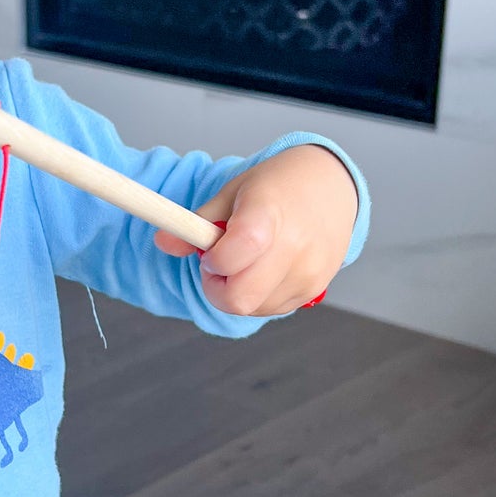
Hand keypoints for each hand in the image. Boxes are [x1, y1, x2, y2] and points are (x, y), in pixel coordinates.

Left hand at [154, 145, 357, 317]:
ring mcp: (308, 272)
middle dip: (218, 289)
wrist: (332, 187)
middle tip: (220, 266)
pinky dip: (259, 296)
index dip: (213, 261)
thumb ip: (195, 223)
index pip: (235, 254)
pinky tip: (266, 268)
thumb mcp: (232, 193)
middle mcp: (294, 247)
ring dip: (238, 292)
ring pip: (253, 309)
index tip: (210, 250)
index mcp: (268, 214)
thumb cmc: (277, 187)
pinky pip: (272, 308)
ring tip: (247, 260)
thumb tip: (162, 242)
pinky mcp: (315, 289)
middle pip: (240, 298)